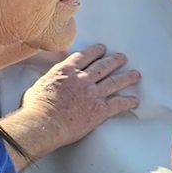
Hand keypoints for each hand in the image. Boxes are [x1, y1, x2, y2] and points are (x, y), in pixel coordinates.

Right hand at [1, 42, 140, 163]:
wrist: (43, 123)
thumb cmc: (35, 108)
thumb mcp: (37, 86)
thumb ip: (48, 82)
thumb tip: (47, 84)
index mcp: (66, 71)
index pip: (85, 56)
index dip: (96, 51)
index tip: (102, 49)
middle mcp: (82, 79)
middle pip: (103, 66)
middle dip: (115, 60)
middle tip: (122, 58)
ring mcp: (93, 94)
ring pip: (115, 82)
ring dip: (127, 77)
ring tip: (135, 75)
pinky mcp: (99, 110)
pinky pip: (118, 104)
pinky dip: (128, 102)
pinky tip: (135, 100)